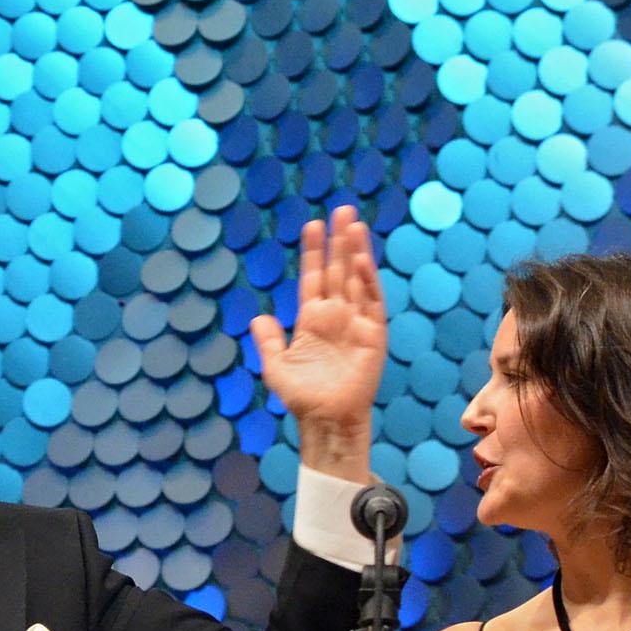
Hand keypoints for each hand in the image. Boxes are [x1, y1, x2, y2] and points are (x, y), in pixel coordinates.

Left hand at [250, 205, 384, 477]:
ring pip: (355, 279)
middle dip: (338, 241)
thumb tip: (257, 319)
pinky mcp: (372, 335)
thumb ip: (267, 342)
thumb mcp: (275, 368)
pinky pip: (371, 301)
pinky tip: (360, 258)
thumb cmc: (302, 398)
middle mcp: (336, 316)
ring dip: (355, 251)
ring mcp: (356, 322)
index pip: (313, 277)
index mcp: (312, 320)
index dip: (312, 252)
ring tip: (353, 223)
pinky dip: (366, 279)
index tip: (312, 225)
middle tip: (341, 209)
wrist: (326, 420)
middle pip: (337, 270)